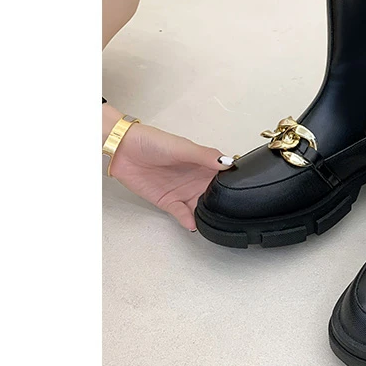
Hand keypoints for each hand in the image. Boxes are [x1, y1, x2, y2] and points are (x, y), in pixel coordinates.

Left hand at [109, 122, 232, 230]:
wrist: (124, 151)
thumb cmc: (152, 142)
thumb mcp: (183, 147)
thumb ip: (205, 156)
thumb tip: (227, 163)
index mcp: (202, 163)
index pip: (223, 175)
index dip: (232, 183)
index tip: (242, 191)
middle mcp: (194, 179)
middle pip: (214, 194)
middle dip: (221, 203)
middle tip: (229, 211)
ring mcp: (182, 191)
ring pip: (200, 207)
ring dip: (206, 214)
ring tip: (213, 220)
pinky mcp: (168, 202)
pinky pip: (182, 214)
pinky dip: (189, 220)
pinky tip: (194, 222)